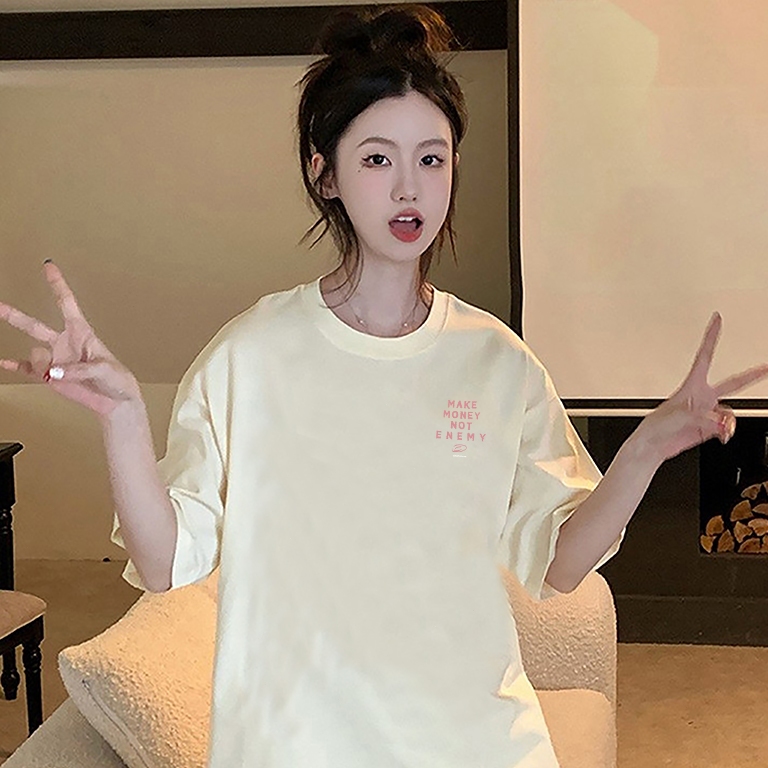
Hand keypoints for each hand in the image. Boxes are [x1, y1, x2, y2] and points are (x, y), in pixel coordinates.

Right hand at [0, 261, 142, 418]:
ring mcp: (56, 359)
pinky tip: (3, 363)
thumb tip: (52, 372)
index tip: (49, 266)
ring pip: (35, 355)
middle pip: (35, 325)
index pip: (66, 303)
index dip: (57, 284)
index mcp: (82, 332)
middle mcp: (65, 342)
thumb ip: (77, 370)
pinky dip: (15, 366)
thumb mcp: (103, 369)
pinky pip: (28, 369)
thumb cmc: (117, 379)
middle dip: (14, 316)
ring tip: (60, 375)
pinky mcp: (51, 376)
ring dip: (44, 365)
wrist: (116, 401)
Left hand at [636, 312, 767, 465]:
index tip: (717, 318)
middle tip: (767, 366)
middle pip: (733, 383)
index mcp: (692, 385)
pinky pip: (727, 427)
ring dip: (728, 422)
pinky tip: (721, 436)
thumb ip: (703, 418)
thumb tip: (722, 423)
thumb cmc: (657, 425)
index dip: (712, 336)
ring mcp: (707, 412)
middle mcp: (702, 396)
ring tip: (720, 430)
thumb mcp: (678, 416)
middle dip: (752, 375)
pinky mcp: (709, 427)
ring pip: (730, 412)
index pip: (705, 354)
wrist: (653, 445)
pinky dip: (726, 432)